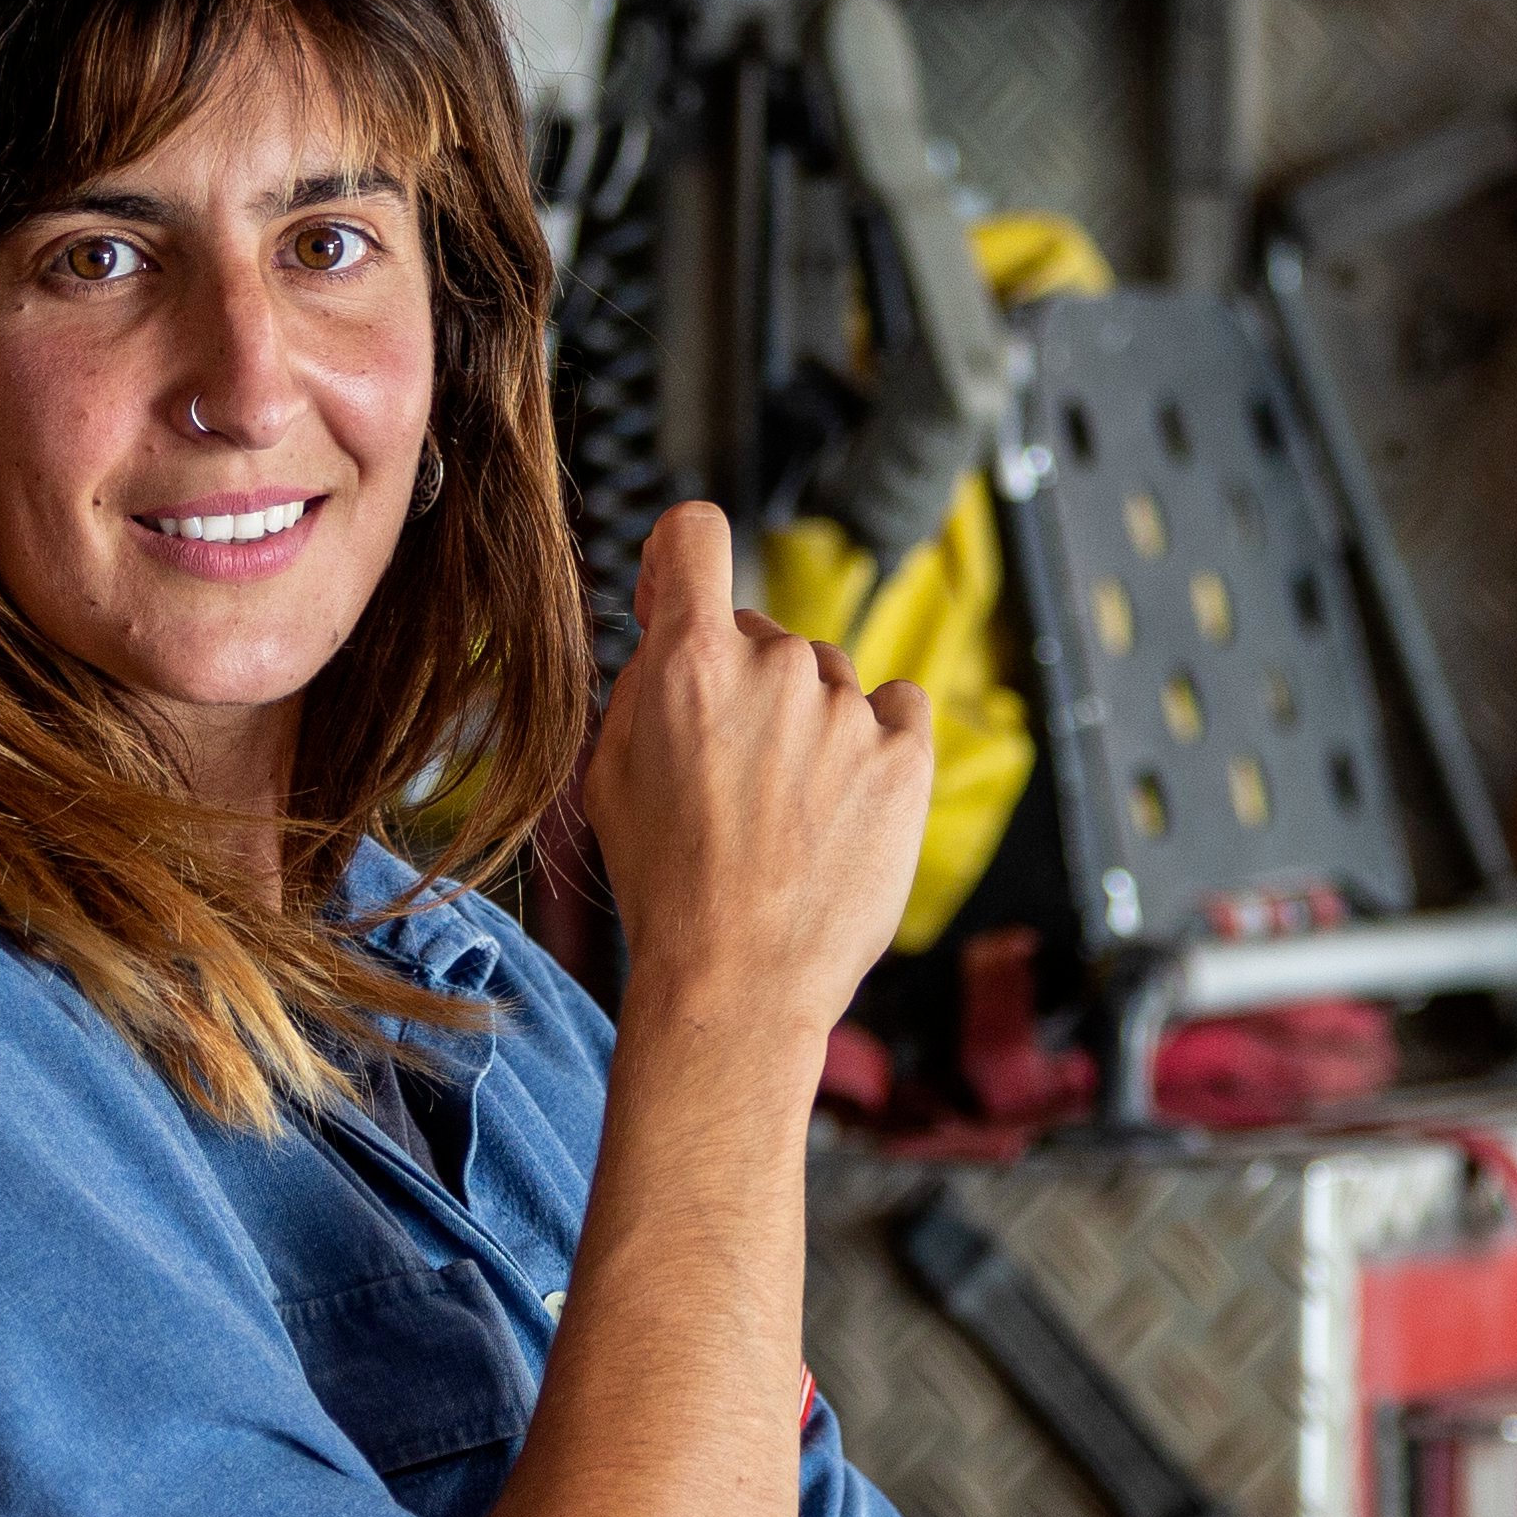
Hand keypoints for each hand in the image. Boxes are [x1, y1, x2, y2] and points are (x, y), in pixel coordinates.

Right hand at [580, 504, 930, 1041]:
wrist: (738, 980)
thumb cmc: (666, 885)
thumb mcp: (611, 774)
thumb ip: (642, 680)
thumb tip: (670, 615)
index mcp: (689, 661)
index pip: (694, 536)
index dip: (683, 557)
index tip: (680, 591)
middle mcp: (775, 667)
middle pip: (761, 635)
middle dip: (744, 685)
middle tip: (731, 776)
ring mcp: (847, 710)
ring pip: (826, 680)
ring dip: (810, 723)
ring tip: (788, 814)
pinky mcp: (905, 755)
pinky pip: (896, 709)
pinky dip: (876, 742)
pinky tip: (845, 803)